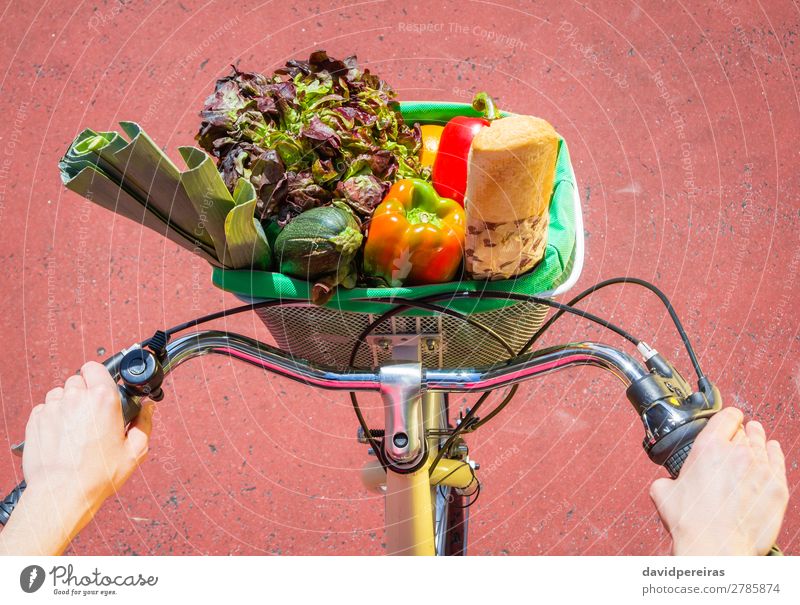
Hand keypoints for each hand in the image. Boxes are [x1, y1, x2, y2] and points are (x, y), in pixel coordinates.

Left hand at [0, 361, 152, 554]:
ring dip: (67, 403)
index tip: (102, 388)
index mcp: (104, 399)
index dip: (99, 376)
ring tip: (75, 425)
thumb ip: (144, 424)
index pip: (95, 366)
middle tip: (92, 414)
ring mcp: (53, 408)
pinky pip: (45, 408)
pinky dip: (52, 416)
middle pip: (77, 379)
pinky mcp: (35, 420)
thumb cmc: (98, 474)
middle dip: (85, 392)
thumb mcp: (135, 451)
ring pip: (60, 393)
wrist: (62, 493)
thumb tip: (148, 409)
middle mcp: (77, 398)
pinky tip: (61, 434)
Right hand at [650, 407, 788, 555]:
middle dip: (740, 433)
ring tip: (755, 440)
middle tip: (737, 439)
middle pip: (745, 430)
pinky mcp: (776, 487)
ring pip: (762, 443)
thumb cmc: (691, 522)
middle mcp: (737, 452)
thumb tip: (668, 482)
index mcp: (708, 447)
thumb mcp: (663, 492)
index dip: (727, 417)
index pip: (726, 416)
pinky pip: (778, 460)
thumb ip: (668, 478)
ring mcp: (760, 469)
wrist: (716, 547)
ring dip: (757, 440)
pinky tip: (771, 450)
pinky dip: (774, 453)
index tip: (727, 422)